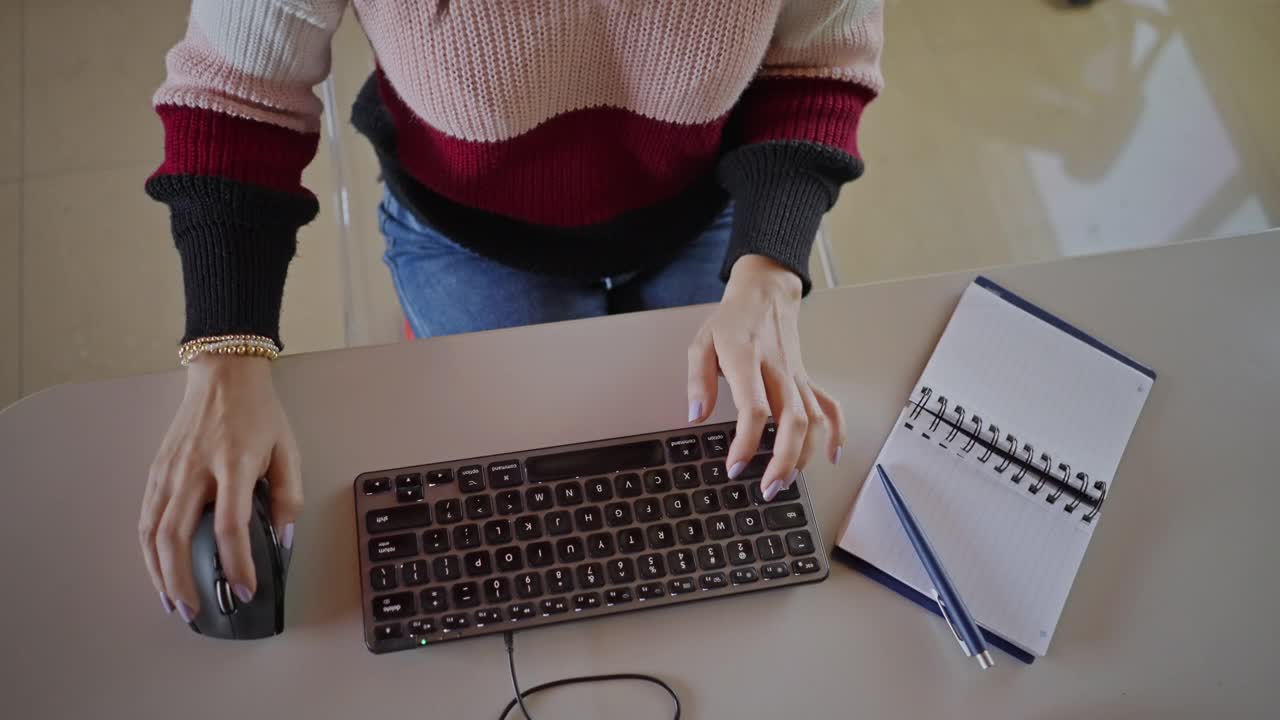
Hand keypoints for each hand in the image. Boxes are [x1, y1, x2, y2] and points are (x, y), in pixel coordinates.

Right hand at [139, 354, 301, 621]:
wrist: (223, 375)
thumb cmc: (259, 413)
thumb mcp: (287, 450)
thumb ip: (288, 497)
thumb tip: (283, 540)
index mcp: (233, 463)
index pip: (231, 526)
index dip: (238, 564)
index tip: (246, 589)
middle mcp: (194, 470)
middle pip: (176, 536)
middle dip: (183, 581)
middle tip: (196, 610)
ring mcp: (169, 471)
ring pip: (152, 532)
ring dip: (158, 573)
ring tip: (173, 602)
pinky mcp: (155, 472)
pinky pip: (145, 518)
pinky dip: (148, 552)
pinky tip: (159, 570)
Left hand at [687, 255, 844, 498]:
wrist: (765, 294)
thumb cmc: (732, 321)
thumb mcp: (701, 343)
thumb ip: (697, 381)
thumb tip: (695, 416)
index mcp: (748, 360)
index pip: (754, 409)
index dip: (746, 443)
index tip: (735, 466)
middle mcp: (778, 370)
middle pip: (793, 421)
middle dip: (783, 461)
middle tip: (768, 488)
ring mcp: (796, 376)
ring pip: (813, 420)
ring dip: (804, 455)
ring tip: (786, 482)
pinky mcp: (806, 379)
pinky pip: (830, 406)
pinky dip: (837, 432)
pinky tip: (832, 456)